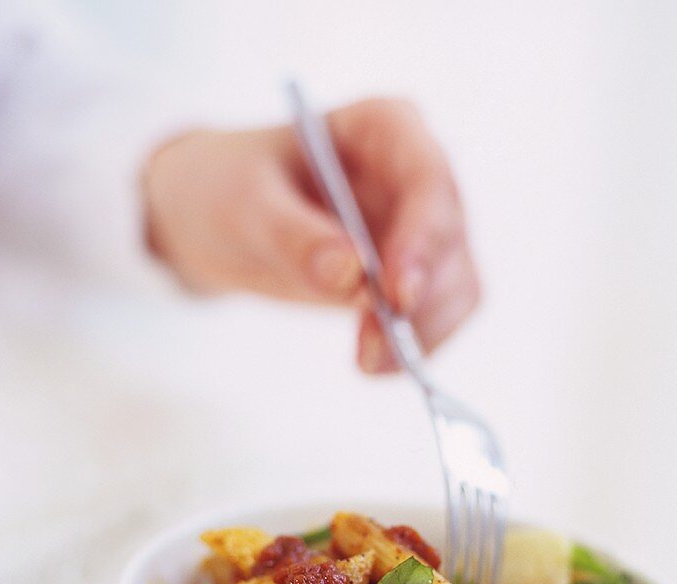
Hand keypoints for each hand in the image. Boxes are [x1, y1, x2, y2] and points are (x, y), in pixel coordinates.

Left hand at [143, 99, 479, 372]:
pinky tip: (375, 362)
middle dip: (420, 299)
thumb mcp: (243, 204)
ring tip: (367, 362)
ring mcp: (424, 228)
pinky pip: (440, 317)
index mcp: (384, 128)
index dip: (423, 237)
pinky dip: (416, 345)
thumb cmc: (228, 188)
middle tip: (373, 347)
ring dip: (422, 332)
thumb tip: (353, 275)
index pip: (428, 177)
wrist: (220, 220)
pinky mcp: (419, 276)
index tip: (396, 295)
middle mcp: (417, 174)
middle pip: (449, 238)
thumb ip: (295, 236)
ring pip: (456, 285)